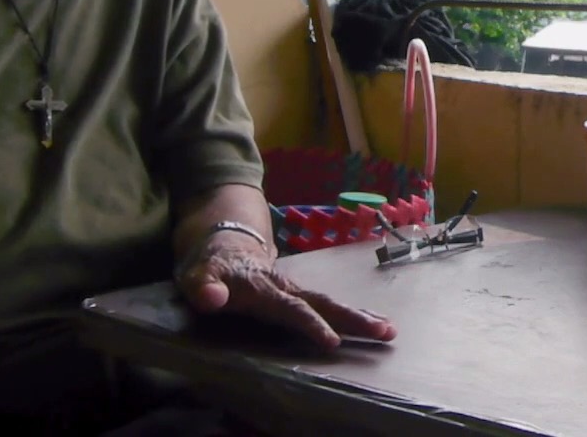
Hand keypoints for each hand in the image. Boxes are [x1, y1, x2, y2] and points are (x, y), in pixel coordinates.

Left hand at [176, 235, 396, 351]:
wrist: (225, 244)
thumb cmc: (210, 266)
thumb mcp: (197, 276)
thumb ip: (203, 287)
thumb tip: (213, 298)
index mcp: (265, 288)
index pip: (292, 309)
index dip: (311, 324)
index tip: (332, 341)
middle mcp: (287, 288)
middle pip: (324, 303)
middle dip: (354, 318)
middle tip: (385, 330)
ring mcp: (295, 289)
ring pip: (331, 303)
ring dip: (360, 316)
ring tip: (389, 329)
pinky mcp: (299, 294)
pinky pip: (327, 305)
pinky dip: (351, 314)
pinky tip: (370, 324)